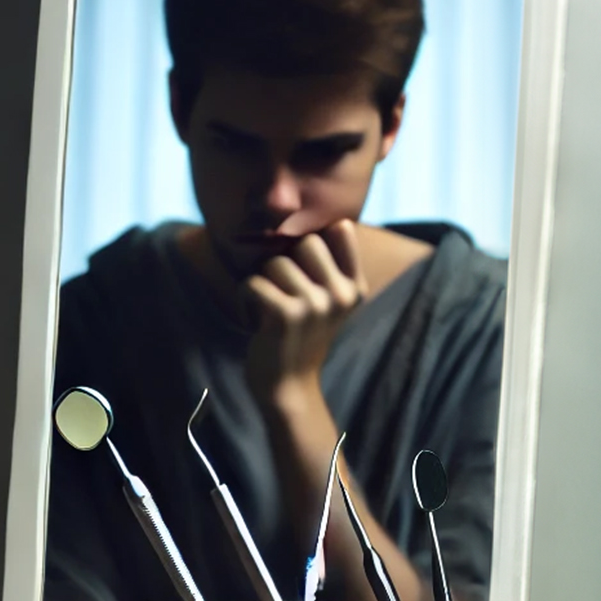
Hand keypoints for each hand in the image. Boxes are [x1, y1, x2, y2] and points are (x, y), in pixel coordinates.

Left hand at [242, 219, 367, 403]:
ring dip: (262, 283)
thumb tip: (301, 213)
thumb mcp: (326, 301)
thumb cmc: (299, 336)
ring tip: (269, 308)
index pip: (340, 229)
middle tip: (282, 291)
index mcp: (355, 287)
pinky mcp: (284, 316)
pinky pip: (253, 282)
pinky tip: (255, 318)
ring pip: (274, 262)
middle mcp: (341, 294)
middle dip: (284, 262)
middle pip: (305, 242)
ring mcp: (315, 305)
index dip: (314, 239)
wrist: (287, 388)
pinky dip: (246, 297)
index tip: (303, 264)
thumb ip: (326, 264)